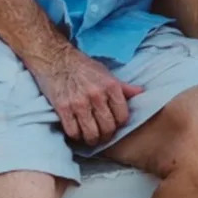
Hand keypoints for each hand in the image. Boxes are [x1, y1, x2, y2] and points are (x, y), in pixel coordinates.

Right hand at [29, 47, 143, 146]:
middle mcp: (97, 95)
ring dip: (92, 139)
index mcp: (110, 86)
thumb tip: (141, 93)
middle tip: (103, 135)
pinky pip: (73, 132)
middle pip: (108, 127)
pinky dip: (76, 136)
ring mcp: (79, 103)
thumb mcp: (106, 73)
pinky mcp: (63, 108)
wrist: (56, 58)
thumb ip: (123, 87)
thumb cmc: (82, 66)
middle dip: (106, 135)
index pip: (122, 116)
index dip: (120, 124)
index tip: (115, 125)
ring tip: (91, 137)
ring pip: (91, 133)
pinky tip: (77, 132)